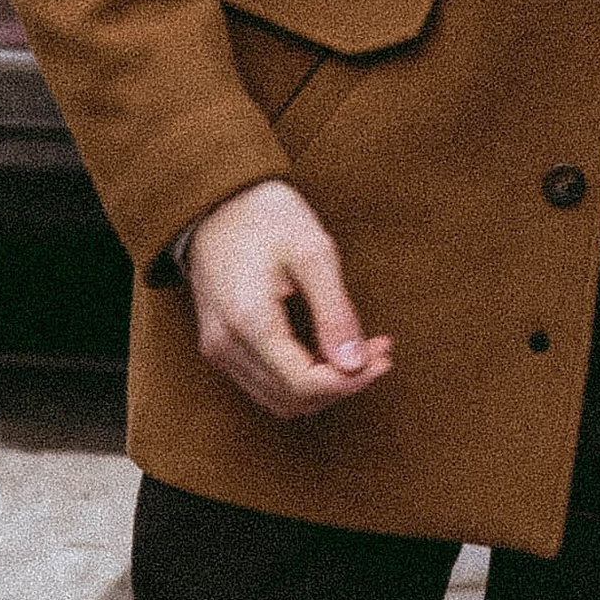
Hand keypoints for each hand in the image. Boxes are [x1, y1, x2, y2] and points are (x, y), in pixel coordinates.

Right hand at [183, 179, 393, 418]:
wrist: (215, 199)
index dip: (352, 381)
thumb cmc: (266, 216)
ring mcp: (218, 349)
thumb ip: (335, 313)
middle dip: (342, 384)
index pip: (305, 385)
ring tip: (360, 354)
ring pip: (278, 399)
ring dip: (323, 386)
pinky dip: (300, 379)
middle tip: (379, 352)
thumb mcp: (313, 253)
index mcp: (248, 322)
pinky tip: (327, 352)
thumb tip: (355, 366)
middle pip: (293, 400)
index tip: (384, 354)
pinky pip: (264, 383)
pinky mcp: (219, 346)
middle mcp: (226, 346)